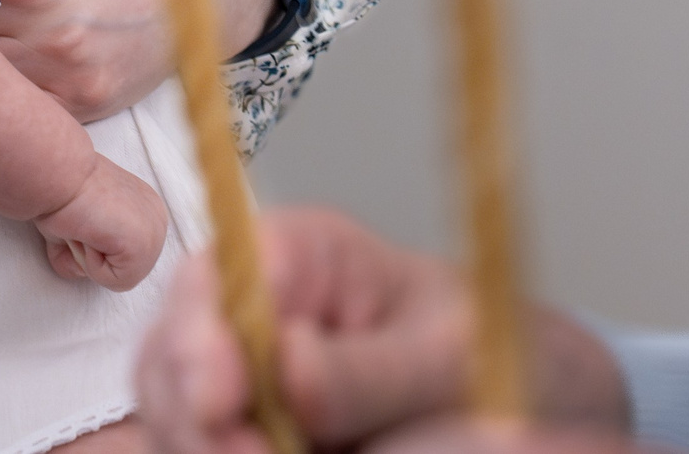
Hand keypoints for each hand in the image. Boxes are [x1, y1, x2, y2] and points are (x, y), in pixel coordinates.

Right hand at [35, 153, 169, 291]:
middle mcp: (157, 220)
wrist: (60, 174)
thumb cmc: (64, 192)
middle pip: (126, 271)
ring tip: (85, 229)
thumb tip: (80, 268)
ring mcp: (155, 233)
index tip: (84, 221)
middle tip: (82, 226)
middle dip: (95, 258)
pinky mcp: (144, 245)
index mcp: (147, 212)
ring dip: (92, 261)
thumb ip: (86, 248)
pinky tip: (89, 233)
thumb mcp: (81, 223)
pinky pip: (118, 281)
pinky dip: (93, 265)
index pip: (125, 258)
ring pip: (122, 279)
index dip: (94, 249)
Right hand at [136, 207, 633, 452]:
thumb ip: (369, 369)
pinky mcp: (237, 424)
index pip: (221, 273)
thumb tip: (287, 363)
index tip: (222, 398)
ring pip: (171, 407)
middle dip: (193, 410)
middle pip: (172, 348)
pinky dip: (207, 452)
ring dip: (199, 441)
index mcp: (299, 253)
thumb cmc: (482, 351)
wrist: (517, 399)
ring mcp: (235, 370)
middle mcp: (249, 306)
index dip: (203, 334)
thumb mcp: (446, 354)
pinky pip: (193, 441)